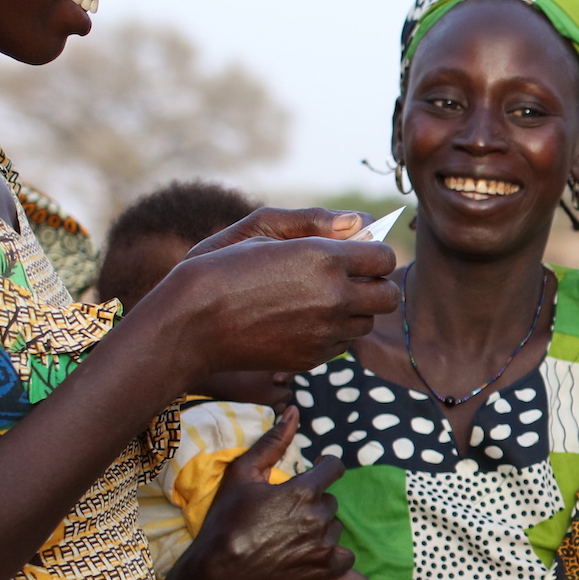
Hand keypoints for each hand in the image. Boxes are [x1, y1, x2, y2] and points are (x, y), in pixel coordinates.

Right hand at [141, 208, 397, 384]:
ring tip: (320, 300)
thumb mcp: (260, 228)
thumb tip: (359, 224)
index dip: (374, 254)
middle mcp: (333, 298)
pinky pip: (343, 346)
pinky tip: (304, 321)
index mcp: (325, 258)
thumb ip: (316, 221)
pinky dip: (333, 334)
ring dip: (354, 311)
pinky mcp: (311, 359)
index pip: (385, 258)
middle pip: (389, 296)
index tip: (357, 255)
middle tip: (351, 280)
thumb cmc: (221, 267)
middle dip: (375, 285)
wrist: (189, 324)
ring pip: (367, 323)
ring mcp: (324, 332)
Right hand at [162, 409, 351, 579]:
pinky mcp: (327, 569)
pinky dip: (331, 554)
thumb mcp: (241, 475)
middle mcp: (320, 515)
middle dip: (313, 502)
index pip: (334, 468)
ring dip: (320, 527)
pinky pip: (344, 555)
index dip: (324, 467)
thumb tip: (294, 412)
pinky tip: (309, 555)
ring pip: (334, 526)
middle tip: (286, 514)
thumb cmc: (226, 522)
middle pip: (329, 500)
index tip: (314, 473)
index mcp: (304, 490)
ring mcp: (325, 545)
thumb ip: (272, 442)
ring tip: (291, 536)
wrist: (219, 576)